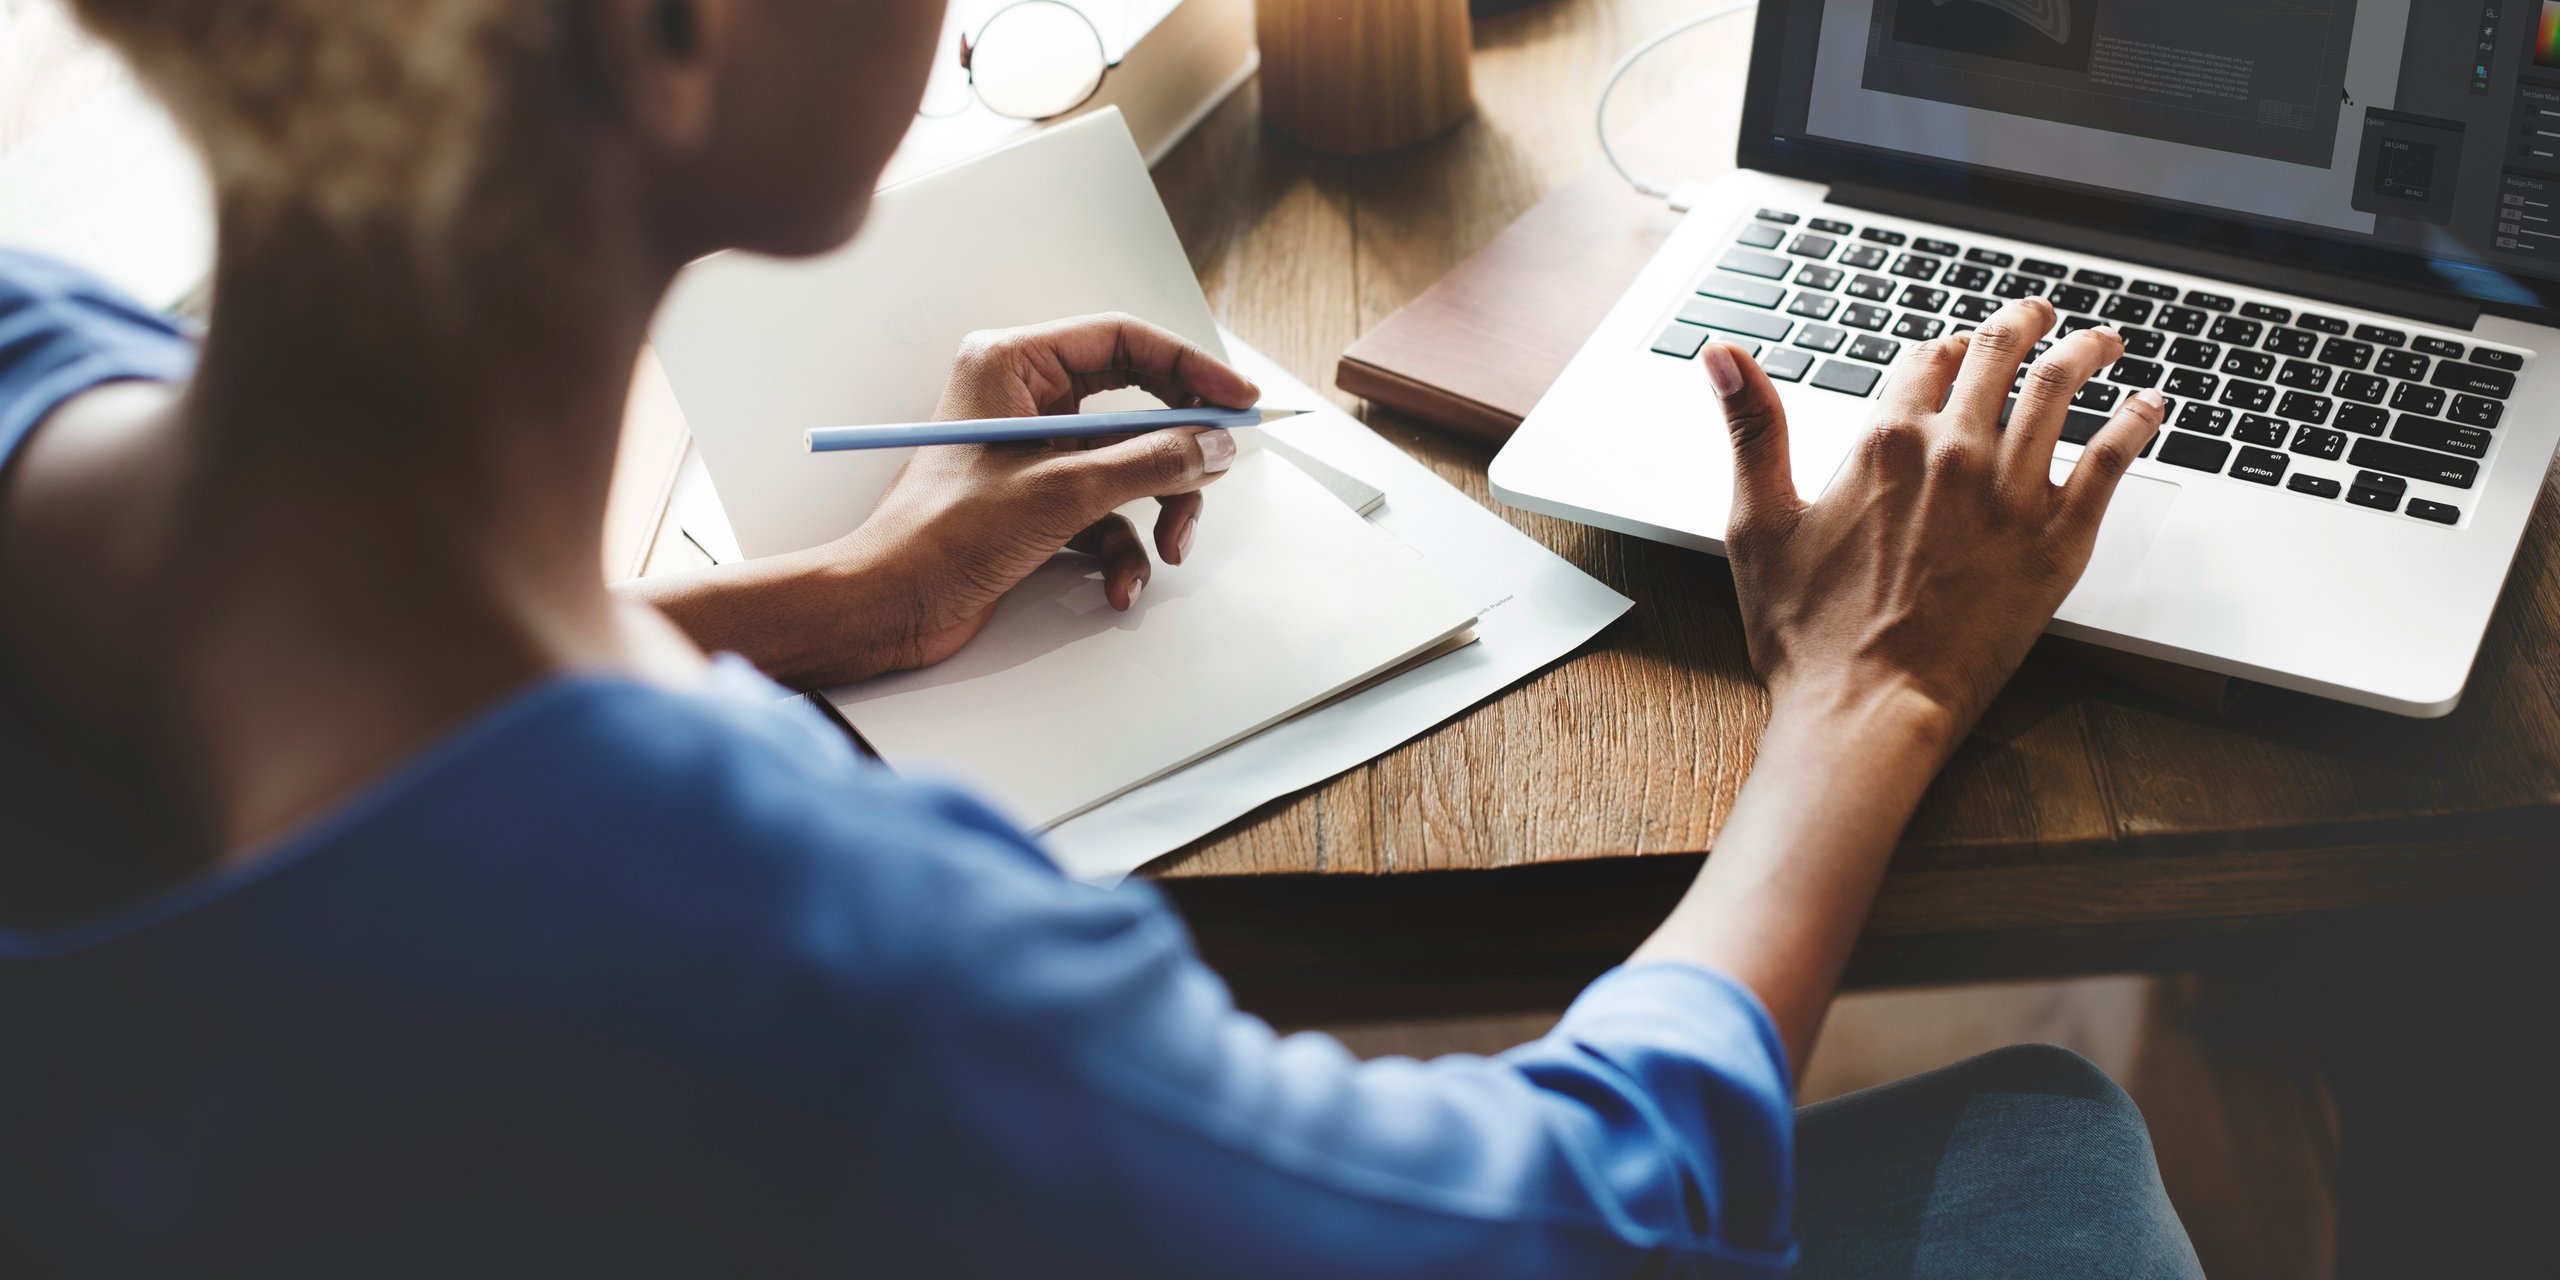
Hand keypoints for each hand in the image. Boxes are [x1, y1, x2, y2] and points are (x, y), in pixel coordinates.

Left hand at [831, 313, 1257, 670]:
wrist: (890, 606)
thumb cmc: (942, 536)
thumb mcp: (1063, 492)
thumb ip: (1149, 463)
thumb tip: (1214, 445)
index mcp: (1012, 364)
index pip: (1123, 341)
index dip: (1189, 368)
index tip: (1238, 401)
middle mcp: (1024, 399)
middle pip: (1135, 407)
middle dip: (1175, 454)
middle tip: (1214, 474)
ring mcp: (1033, 453)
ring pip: (1128, 466)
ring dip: (1156, 512)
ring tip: (1167, 549)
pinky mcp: (1037, 502)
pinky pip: (1106, 513)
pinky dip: (1121, 551)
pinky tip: (1117, 586)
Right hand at [1707, 296, 2166, 745]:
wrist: (1867, 709)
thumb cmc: (1807, 635)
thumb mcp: (1757, 523)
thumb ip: (1751, 429)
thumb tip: (1723, 356)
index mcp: (1883, 442)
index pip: (1925, 360)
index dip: (1941, 350)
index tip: (1953, 351)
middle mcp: (1953, 453)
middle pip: (1999, 356)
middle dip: (2022, 324)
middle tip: (2039, 315)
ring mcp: (2012, 494)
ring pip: (2061, 389)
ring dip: (2086, 351)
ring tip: (2103, 340)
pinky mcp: (2057, 540)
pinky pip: (2111, 459)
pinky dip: (2136, 421)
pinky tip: (2149, 406)